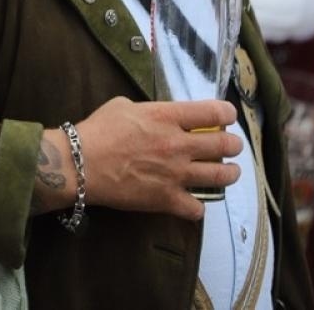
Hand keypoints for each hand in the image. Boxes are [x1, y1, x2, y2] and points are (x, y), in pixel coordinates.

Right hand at [75, 98, 240, 221]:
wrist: (80, 164)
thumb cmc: (98, 130)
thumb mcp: (122, 105)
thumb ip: (149, 109)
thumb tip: (158, 115)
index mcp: (167, 117)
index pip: (214, 111)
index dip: (227, 113)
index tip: (227, 116)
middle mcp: (178, 145)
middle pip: (225, 144)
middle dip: (234, 144)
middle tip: (231, 146)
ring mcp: (176, 174)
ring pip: (221, 176)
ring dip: (230, 173)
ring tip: (229, 172)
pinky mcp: (167, 199)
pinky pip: (197, 208)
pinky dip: (198, 206)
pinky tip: (194, 201)